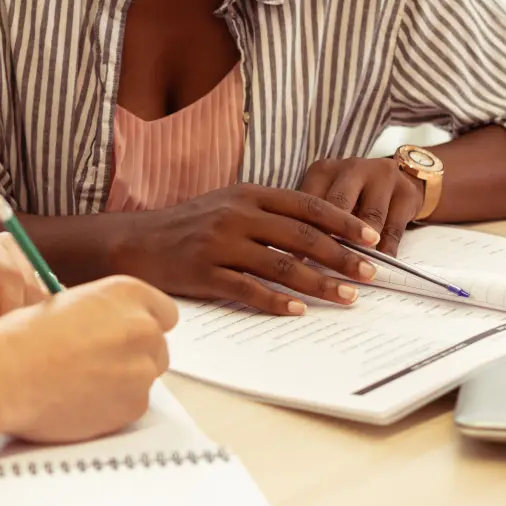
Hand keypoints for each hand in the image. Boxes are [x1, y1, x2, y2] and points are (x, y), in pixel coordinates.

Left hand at [0, 225, 48, 332]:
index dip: (8, 309)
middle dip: (16, 320)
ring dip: (26, 325)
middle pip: (30, 286)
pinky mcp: (33, 284)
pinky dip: (33, 327)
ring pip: (43, 298)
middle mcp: (3, 245)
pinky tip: (11, 340)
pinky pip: (47, 307)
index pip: (8, 274)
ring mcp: (22, 263)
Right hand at [0, 275, 177, 444]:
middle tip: (98, 363)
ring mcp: (143, 368)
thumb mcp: (69, 302)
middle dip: (134, 355)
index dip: (142, 326)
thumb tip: (110, 327)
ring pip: (145, 378)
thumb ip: (104, 313)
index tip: (127, 336)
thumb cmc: (25, 336)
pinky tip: (80, 400)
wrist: (8, 374)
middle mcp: (143, 328)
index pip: (164, 313)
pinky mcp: (135, 404)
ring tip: (81, 382)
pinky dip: (112, 407)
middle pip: (157, 347)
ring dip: (123, 381)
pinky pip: (132, 406)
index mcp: (128, 293)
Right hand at [109, 184, 382, 315]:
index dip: (343, 222)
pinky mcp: (204, 272)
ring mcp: (220, 244)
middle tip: (370, 274)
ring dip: (319, 284)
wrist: (134, 242)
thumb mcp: (226, 205)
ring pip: (282, 266)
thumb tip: (316, 235)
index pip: (307, 205)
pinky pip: (248, 290)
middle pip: (302, 237)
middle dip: (342, 257)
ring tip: (346, 298)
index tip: (371, 238)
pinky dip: (276, 302)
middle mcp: (237, 215)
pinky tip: (298, 312)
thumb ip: (266, 214)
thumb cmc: (186, 226)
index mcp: (247, 194)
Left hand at [299, 156, 424, 255]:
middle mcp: (351, 168)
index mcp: (324, 171)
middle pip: (339, 205)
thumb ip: (314, 222)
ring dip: (362, 246)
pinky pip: (393, 227)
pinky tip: (379, 265)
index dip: (304, 231)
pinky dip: (386, 250)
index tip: (298, 259)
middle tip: (325, 265)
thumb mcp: (329, 200)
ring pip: (369, 217)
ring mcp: (381, 176)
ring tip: (354, 269)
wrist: (398, 180)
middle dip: (332, 238)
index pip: (309, 201)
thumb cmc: (354, 197)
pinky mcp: (405, 192)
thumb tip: (297, 258)